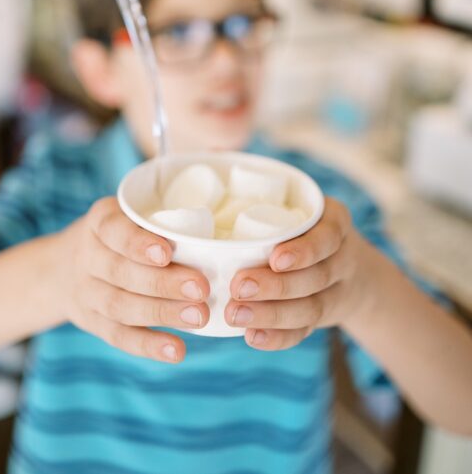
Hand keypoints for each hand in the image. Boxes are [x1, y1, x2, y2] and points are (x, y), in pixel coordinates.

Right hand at [54, 197, 211, 362]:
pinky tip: (177, 350)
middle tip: (201, 289)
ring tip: (199, 316)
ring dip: (160, 313)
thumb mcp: (125, 216)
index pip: (113, 231)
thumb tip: (219, 240)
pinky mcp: (93, 323)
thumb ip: (158, 223)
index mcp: (98, 224)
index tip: (167, 253)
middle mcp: (87, 257)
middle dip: (161, 283)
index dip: (137, 244)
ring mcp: (87, 293)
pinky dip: (148, 345)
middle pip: (120, 273)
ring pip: (120, 306)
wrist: (62, 268)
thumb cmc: (116, 237)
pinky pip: (118, 336)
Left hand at [225, 197, 373, 349]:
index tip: (275, 260)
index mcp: (334, 223)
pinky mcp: (324, 317)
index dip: (304, 251)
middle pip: (315, 276)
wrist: (349, 268)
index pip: (327, 237)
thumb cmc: (302, 227)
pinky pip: (305, 331)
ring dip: (271, 314)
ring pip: (311, 308)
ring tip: (236, 315)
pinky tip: (252, 337)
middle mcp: (341, 258)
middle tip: (239, 288)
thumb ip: (261, 208)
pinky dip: (278, 337)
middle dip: (276, 286)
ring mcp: (336, 291)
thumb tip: (195, 218)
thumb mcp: (298, 208)